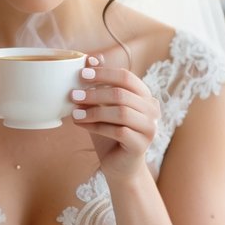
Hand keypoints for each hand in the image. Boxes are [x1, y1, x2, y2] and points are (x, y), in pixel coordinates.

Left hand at [70, 55, 159, 183]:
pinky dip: (96, 127)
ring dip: (94, 111)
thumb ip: (100, 84)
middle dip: (94, 93)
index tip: (81, 74)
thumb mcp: (103, 106)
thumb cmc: (110, 133)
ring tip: (74, 113)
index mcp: (145, 95)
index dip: (103, 73)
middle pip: (121, 93)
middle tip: (73, 95)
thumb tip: (91, 58)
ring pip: (120, 112)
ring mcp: (150, 127)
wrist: (119, 166)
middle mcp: (152, 109)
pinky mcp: (141, 144)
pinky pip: (117, 131)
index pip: (126, 77)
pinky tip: (81, 125)